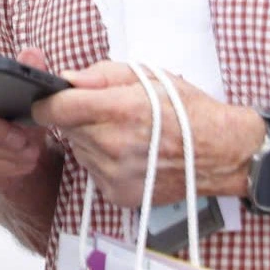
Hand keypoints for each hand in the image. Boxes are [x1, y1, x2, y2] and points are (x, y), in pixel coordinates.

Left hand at [33, 62, 262, 208]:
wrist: (220, 153)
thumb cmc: (187, 109)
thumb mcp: (148, 76)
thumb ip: (101, 75)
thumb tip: (67, 79)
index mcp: (118, 110)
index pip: (56, 108)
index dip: (48, 101)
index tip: (51, 99)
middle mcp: (112, 145)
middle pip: (66, 129)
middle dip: (78, 118)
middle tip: (107, 113)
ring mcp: (113, 174)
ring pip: (79, 150)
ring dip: (91, 140)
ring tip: (125, 134)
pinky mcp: (117, 194)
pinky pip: (93, 171)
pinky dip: (104, 162)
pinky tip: (130, 155)